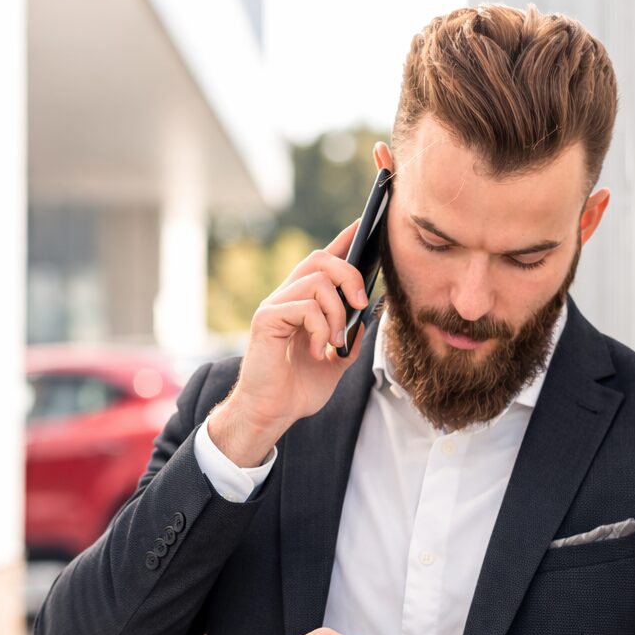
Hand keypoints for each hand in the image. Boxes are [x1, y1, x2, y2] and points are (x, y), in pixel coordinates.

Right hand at [209, 222, 369, 466]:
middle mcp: (287, 297)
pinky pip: (305, 307)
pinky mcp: (266, 319)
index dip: (345, 238)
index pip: (325, 259)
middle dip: (350, 275)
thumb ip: (350, 338)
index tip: (367, 221)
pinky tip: (317, 350)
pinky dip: (321, 329)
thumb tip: (368, 317)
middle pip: (321, 259)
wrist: (271, 414)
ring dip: (337, 313)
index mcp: (303, 302)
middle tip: (361, 305)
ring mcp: (274, 306)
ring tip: (335, 342)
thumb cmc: (297, 389)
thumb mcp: (336, 362)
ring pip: (317, 281)